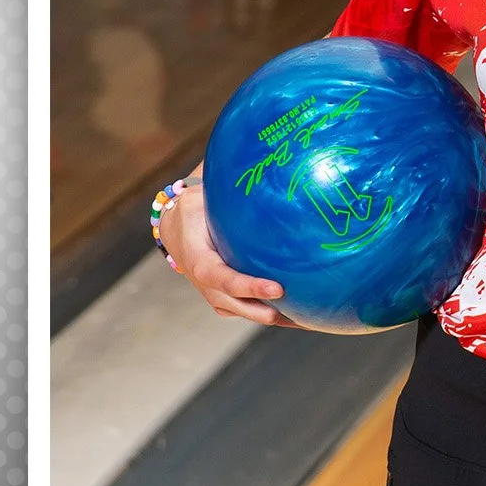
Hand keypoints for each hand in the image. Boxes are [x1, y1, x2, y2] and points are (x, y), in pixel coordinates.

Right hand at [158, 180, 296, 326]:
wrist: (177, 231)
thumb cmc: (195, 210)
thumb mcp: (201, 197)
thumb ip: (224, 192)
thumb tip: (262, 168)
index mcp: (198, 260)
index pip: (223, 278)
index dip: (249, 287)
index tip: (278, 288)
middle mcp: (206, 284)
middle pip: (237, 305)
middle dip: (265, 311)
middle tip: (294, 311)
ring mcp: (216, 295)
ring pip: (246, 312)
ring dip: (275, 317)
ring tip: (308, 317)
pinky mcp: (228, 299)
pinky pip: (252, 310)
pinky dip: (275, 314)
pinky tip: (305, 313)